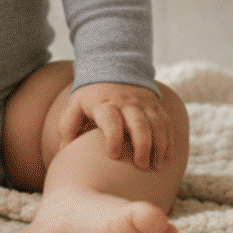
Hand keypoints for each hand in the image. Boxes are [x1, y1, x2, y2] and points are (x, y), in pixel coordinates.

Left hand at [58, 82, 172, 169]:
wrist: (113, 67)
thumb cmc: (91, 95)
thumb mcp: (75, 105)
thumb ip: (67, 127)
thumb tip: (64, 152)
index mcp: (104, 104)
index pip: (111, 121)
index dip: (113, 138)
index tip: (113, 156)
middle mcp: (126, 103)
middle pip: (139, 124)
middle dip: (142, 146)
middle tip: (141, 165)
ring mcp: (143, 104)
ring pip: (157, 124)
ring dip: (159, 146)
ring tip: (155, 166)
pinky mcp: (155, 106)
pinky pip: (166, 123)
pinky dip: (168, 141)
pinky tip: (165, 157)